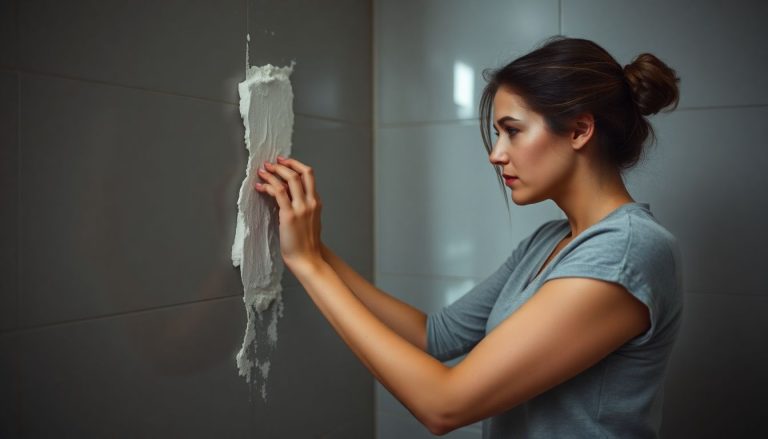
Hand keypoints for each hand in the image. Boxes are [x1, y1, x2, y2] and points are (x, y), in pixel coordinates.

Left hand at [254, 155, 323, 271]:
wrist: (307, 259)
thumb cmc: (306, 244)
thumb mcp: (309, 221)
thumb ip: (302, 207)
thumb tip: (286, 197)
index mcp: (316, 202)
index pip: (309, 175)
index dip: (295, 165)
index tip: (284, 162)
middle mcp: (310, 202)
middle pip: (301, 173)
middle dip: (285, 164)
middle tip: (271, 163)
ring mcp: (301, 208)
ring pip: (290, 180)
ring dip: (274, 172)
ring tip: (263, 171)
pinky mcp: (289, 215)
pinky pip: (278, 193)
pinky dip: (268, 186)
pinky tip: (260, 186)